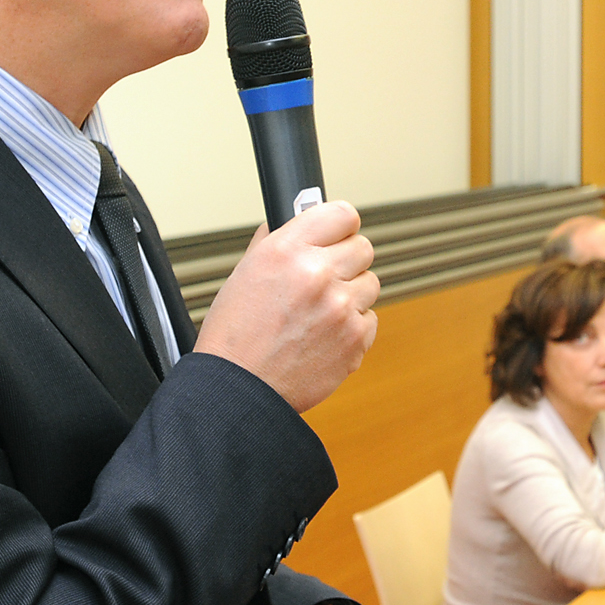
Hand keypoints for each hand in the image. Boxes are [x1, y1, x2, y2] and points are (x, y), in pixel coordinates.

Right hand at [194, 202, 379, 412]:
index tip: (337, 234)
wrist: (238, 390)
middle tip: (327, 276)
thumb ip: (275, 242)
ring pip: (369, 284)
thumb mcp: (244, 273)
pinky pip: (369, 319)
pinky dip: (352, 326)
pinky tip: (324, 335)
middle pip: (363, 248)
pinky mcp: (355, 339)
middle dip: (346, 260)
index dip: (340, 225)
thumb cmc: (234, 336)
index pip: (342, 213)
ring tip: (320, 311)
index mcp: (287, 250)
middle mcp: (318, 274)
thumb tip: (293, 220)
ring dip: (351, 294)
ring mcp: (341, 308)